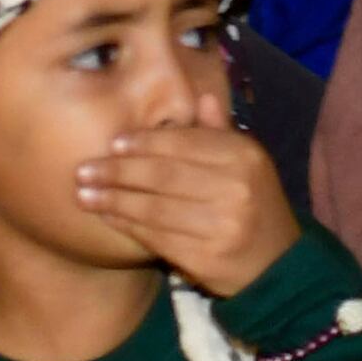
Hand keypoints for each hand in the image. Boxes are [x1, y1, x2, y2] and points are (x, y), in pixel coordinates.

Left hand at [78, 117, 297, 298]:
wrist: (277, 264)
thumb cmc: (253, 204)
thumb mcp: (247, 163)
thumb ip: (219, 133)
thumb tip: (201, 96)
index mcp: (243, 155)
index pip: (183, 142)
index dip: (144, 143)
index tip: (112, 144)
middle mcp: (234, 187)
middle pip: (163, 175)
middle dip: (118, 172)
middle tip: (84, 169)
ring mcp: (221, 225)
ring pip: (154, 208)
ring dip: (114, 200)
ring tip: (84, 194)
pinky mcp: (205, 258)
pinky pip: (156, 237)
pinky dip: (127, 226)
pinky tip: (107, 217)